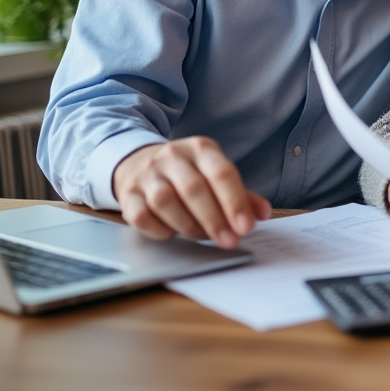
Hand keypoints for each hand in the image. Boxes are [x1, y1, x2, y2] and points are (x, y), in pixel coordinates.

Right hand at [112, 137, 271, 248]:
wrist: (139, 162)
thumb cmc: (188, 173)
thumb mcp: (216, 174)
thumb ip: (241, 194)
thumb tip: (262, 214)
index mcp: (201, 149)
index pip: (221, 173)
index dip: (235, 202)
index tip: (246, 227)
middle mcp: (172, 156)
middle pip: (194, 189)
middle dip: (214, 219)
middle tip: (229, 241)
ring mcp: (147, 174)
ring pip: (165, 201)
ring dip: (188, 225)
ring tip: (202, 236)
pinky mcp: (127, 193)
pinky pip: (141, 215)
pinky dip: (159, 229)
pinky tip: (172, 233)